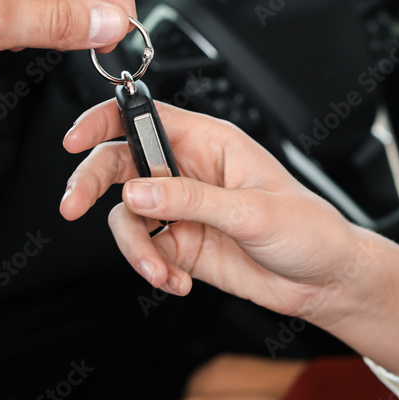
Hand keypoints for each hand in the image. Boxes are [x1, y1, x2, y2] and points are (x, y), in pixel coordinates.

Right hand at [58, 100, 369, 321]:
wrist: (325, 282)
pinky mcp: (181, 245)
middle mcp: (190, 171)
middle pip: (121, 163)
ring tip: (161, 271)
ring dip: (134, 248)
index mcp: (211, 142)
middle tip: (73, 205)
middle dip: (94, 184)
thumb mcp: (253, 211)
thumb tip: (138, 191)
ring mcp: (182, 209)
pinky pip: (145, 251)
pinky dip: (151, 270)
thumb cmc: (309, 230)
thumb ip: (192, 200)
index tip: (76, 138)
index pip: (147, 117)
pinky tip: (178, 281)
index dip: (107, 121)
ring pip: (128, 216)